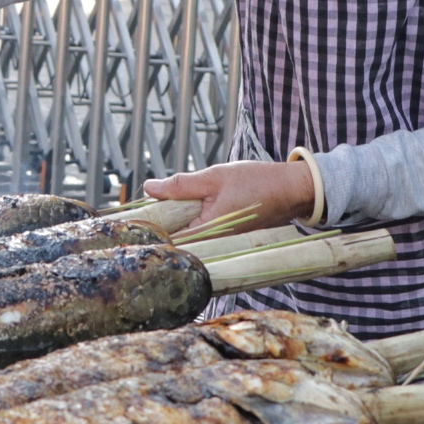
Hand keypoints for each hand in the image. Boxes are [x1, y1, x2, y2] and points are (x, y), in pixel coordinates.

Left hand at [143, 159, 316, 233]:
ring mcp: (223, 245)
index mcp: (208, 233)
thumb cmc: (257, 182)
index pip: (169, 242)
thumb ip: (181, 185)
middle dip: (160, 229)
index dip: (149, 233)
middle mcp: (216, 246)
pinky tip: (184, 213)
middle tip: (140, 214)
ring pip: (190, 239)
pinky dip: (192, 225)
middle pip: (177, 243)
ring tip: (159, 211)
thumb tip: (149, 188)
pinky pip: (203, 236)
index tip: (130, 224)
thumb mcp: (215, 177)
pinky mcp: (230, 240)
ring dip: (175, 226)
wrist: (293, 190)